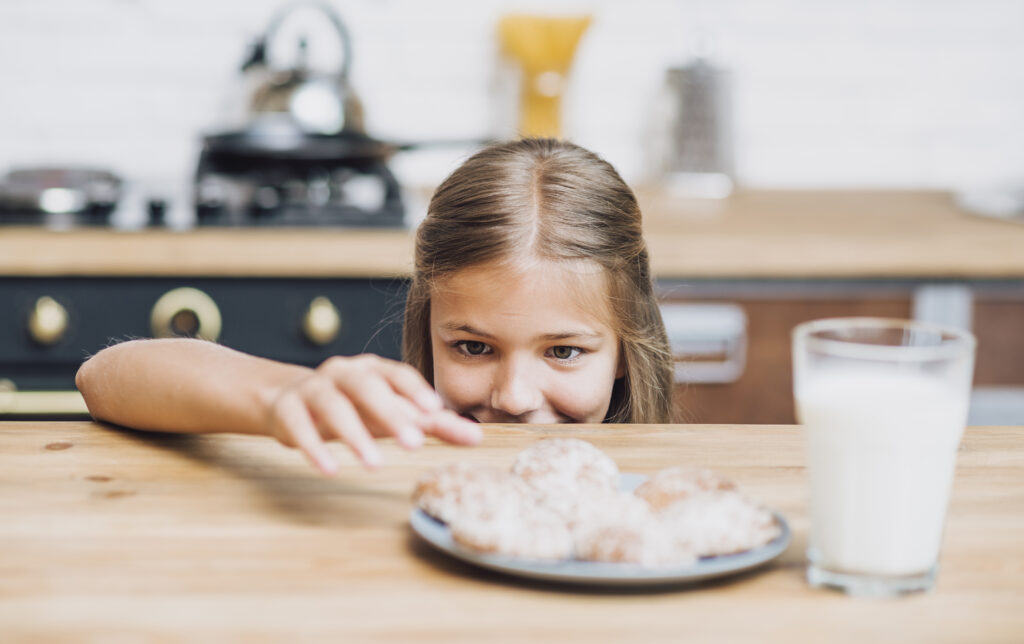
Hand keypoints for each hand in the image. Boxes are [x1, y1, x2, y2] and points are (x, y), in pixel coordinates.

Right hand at [263, 354, 480, 474]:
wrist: (291, 401)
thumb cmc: (356, 407)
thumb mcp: (394, 412)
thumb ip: (434, 424)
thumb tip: (477, 436)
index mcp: (374, 369)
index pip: (397, 374)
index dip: (415, 390)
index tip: (435, 410)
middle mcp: (343, 372)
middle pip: (367, 387)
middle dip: (390, 413)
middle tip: (413, 443)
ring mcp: (313, 388)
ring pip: (333, 406)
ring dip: (354, 435)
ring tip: (374, 466)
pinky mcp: (287, 410)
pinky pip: (299, 427)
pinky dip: (314, 448)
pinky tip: (330, 470)